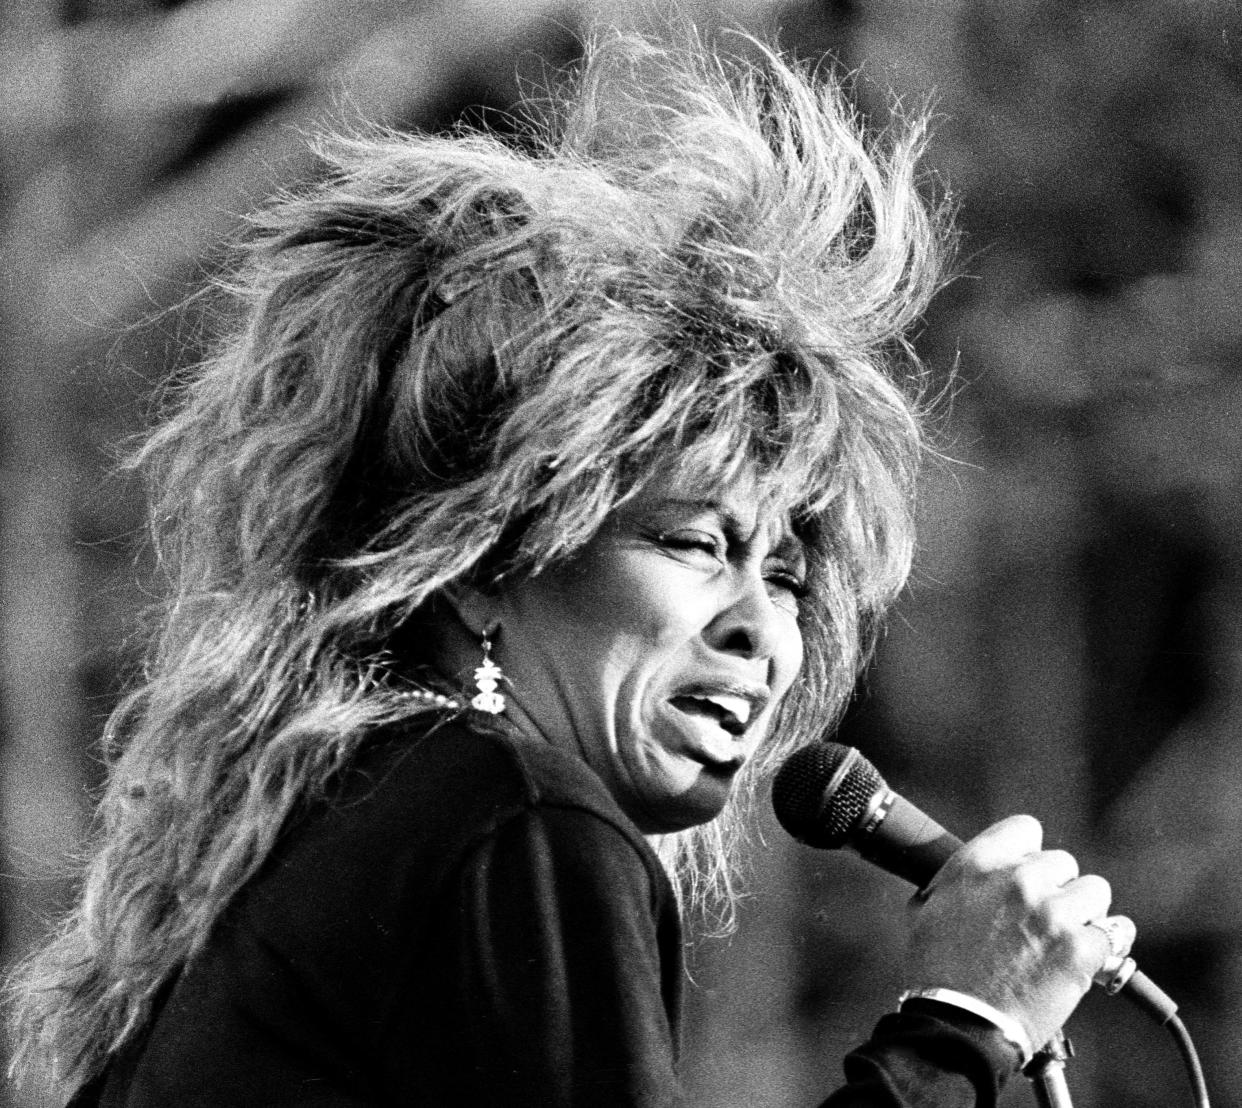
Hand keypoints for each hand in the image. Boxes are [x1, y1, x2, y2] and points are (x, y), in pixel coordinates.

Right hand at [903, 814, 1135, 1050]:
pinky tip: (1092, 960)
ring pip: (1095, 891)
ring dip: (1085, 913)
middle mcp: (1015, 880)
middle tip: (1044, 919)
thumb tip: (979, 872)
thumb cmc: (938, 971)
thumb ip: (961, 880)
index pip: (1025, 828)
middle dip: (1057, 889)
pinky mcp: (1079, 948)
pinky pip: (1114, 933)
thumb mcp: (930, 908)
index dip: (1031, 851)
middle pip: (1063, 862)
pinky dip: (1105, 949)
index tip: (1030, 873)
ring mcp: (1050, 912)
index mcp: (977, 864)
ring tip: (1068, 938)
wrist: (959, 1024)